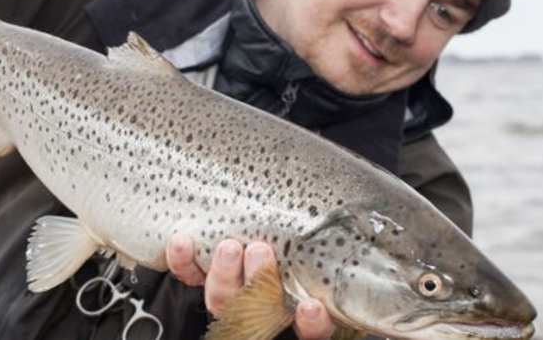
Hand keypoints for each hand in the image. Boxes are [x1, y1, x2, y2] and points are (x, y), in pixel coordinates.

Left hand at [168, 234, 334, 339]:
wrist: (253, 223)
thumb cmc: (297, 232)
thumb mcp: (317, 240)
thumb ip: (324, 241)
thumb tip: (358, 214)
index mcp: (298, 305)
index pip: (312, 330)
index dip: (312, 323)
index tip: (310, 306)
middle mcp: (265, 307)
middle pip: (262, 311)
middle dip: (259, 282)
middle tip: (260, 252)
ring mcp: (234, 297)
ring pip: (224, 301)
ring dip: (225, 274)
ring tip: (229, 246)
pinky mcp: (205, 281)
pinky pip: (191, 279)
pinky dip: (185, 262)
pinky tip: (183, 243)